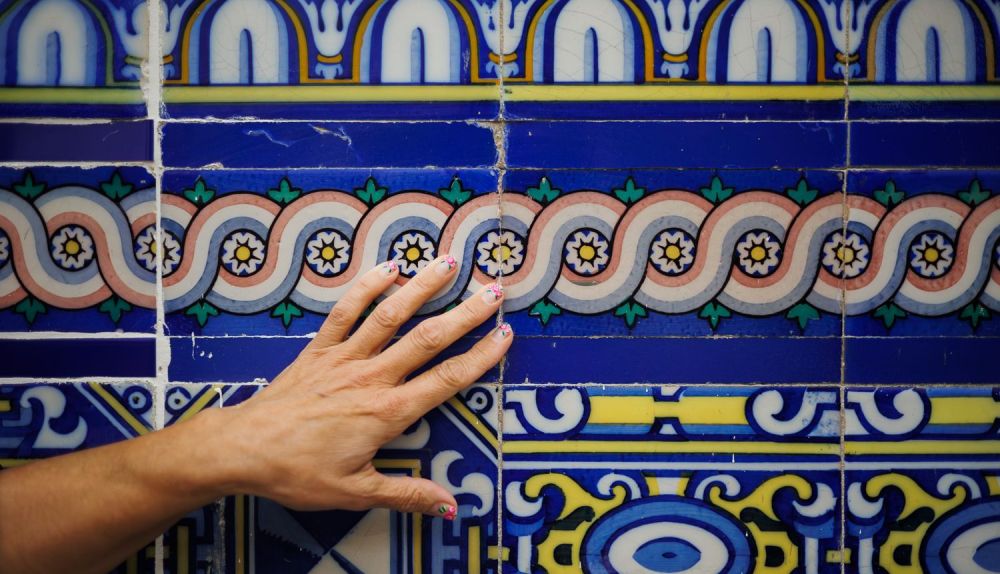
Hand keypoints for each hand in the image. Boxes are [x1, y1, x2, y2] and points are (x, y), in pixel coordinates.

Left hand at [207, 256, 510, 518]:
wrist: (241, 449)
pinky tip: (389, 267)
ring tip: (450, 261)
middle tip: (494, 289)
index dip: (480, 357)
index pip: (446, 379)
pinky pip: (346, 311)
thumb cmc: (297, 472)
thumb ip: (406, 494)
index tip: (505, 335)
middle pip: (427, 338)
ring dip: (423, 285)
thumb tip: (449, 506)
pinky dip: (367, 286)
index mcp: (387, 413)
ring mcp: (344, 357)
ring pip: (391, 314)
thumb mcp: (354, 491)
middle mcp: (371, 377)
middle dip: (465, 313)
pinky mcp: (319, 349)